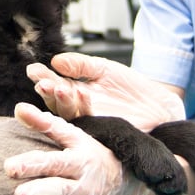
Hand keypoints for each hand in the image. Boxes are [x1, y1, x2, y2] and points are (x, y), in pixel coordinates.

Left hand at [5, 103, 150, 194]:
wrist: (126, 181)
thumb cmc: (91, 155)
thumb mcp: (74, 136)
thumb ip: (45, 123)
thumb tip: (18, 109)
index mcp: (81, 160)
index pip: (55, 162)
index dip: (32, 165)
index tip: (9, 168)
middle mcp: (86, 185)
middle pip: (61, 189)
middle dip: (39, 192)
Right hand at [27, 52, 184, 131]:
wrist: (161, 107)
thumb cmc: (132, 89)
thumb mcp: (104, 69)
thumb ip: (81, 65)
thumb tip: (56, 61)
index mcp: (76, 95)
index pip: (54, 87)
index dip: (43, 79)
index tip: (33, 71)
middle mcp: (80, 112)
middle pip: (56, 104)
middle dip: (48, 92)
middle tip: (42, 82)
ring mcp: (91, 124)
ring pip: (69, 115)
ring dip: (62, 100)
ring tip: (58, 86)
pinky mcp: (103, 133)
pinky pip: (89, 121)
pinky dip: (84, 106)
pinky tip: (80, 92)